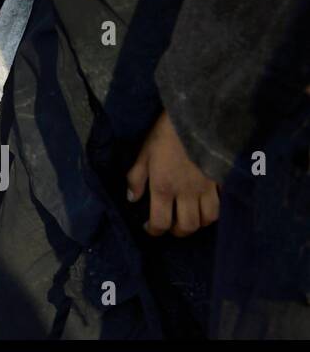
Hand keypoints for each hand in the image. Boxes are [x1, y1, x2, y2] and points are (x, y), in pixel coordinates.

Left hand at [127, 112, 219, 237]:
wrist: (194, 119)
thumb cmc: (165, 135)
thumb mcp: (143, 154)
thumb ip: (136, 178)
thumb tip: (131, 198)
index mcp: (163, 187)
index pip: (160, 222)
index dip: (154, 231)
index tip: (149, 228)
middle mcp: (186, 193)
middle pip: (187, 226)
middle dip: (177, 232)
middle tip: (170, 225)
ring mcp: (206, 189)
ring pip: (207, 220)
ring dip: (197, 224)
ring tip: (188, 217)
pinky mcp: (220, 182)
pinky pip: (221, 206)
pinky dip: (213, 212)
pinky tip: (205, 206)